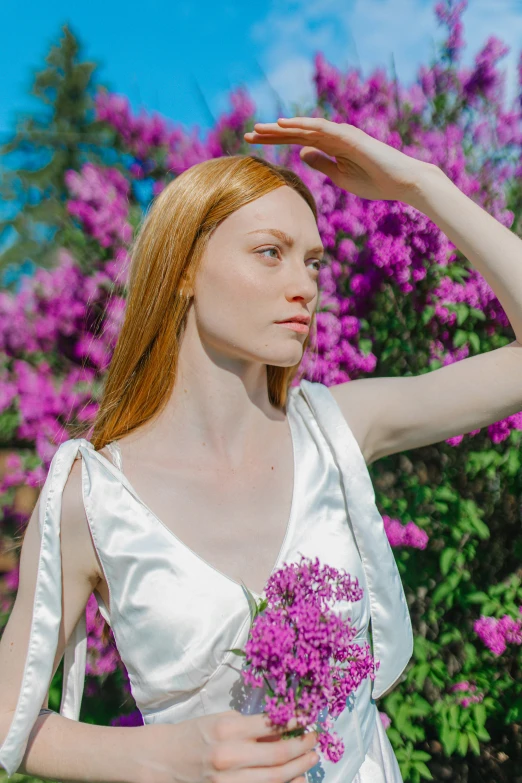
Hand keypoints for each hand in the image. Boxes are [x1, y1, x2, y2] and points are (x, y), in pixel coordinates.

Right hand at [135, 709, 318, 782]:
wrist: (165, 760)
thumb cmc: (195, 733)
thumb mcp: (222, 720)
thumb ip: (251, 726)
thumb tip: (283, 728)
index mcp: (228, 731)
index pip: (271, 725)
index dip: (295, 721)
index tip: (309, 718)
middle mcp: (230, 758)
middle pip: (278, 756)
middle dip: (302, 747)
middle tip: (315, 740)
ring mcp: (228, 782)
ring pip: (275, 779)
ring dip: (298, 769)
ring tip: (310, 758)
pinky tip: (295, 779)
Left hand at [244, 116, 432, 202]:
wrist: (401, 182)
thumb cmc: (375, 181)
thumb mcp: (340, 175)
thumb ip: (321, 163)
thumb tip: (302, 153)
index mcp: (329, 146)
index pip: (296, 141)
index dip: (274, 142)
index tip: (252, 143)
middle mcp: (332, 136)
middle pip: (295, 132)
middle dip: (271, 134)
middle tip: (247, 134)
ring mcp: (340, 134)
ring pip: (304, 127)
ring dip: (281, 128)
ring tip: (259, 128)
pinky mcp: (349, 136)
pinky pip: (321, 128)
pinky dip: (302, 124)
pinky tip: (284, 124)